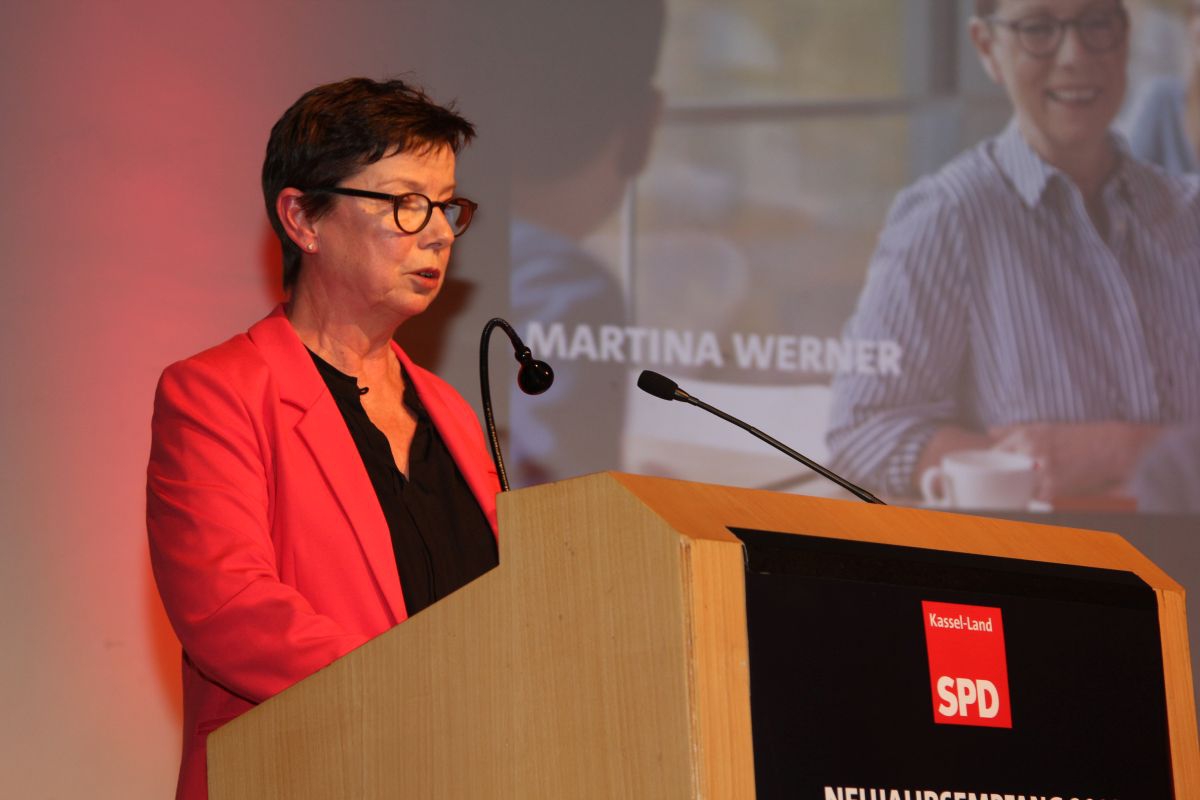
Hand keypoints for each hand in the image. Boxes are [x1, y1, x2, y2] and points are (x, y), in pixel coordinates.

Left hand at [988, 422, 1161, 499]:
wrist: (1106, 446)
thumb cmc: (1073, 436)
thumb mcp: (1042, 427)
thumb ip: (1014, 430)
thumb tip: (990, 431)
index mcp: (1025, 437)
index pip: (995, 453)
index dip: (990, 464)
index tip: (989, 470)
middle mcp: (1031, 452)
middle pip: (1003, 472)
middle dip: (999, 480)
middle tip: (998, 484)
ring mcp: (1043, 469)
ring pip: (1018, 487)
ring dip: (1015, 491)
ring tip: (1015, 492)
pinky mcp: (1055, 485)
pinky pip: (1036, 498)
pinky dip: (1034, 499)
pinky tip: (1034, 498)